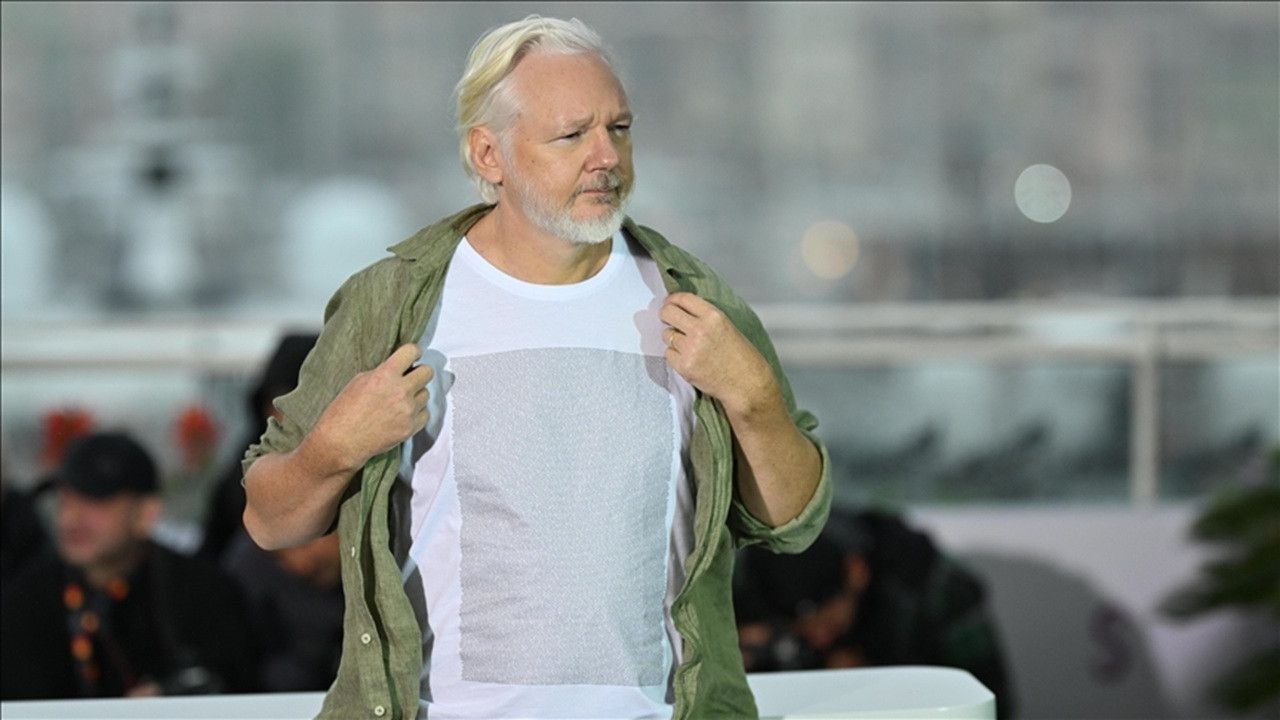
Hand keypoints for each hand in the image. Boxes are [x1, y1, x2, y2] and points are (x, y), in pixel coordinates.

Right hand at [311, 344, 431, 471]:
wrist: (342, 441)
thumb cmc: (344, 411)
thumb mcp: (358, 381)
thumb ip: (381, 373)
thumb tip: (397, 370)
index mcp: (385, 375)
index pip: (411, 352)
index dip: (414, 352)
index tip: (414, 355)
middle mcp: (400, 391)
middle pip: (427, 372)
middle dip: (420, 372)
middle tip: (412, 377)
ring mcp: (408, 410)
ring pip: (426, 394)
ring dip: (416, 395)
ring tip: (402, 401)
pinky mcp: (410, 428)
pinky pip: (425, 414)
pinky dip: (417, 413)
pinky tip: (404, 414)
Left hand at [660, 292, 776, 418]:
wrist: (746, 384)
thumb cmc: (741, 356)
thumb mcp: (727, 326)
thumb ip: (705, 318)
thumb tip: (682, 311)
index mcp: (714, 316)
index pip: (683, 298)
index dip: (673, 300)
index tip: (670, 303)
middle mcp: (700, 329)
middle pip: (668, 313)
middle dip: (665, 315)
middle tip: (669, 321)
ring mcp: (690, 349)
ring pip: (666, 335)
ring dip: (673, 339)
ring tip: (688, 346)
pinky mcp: (684, 366)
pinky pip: (668, 354)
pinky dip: (675, 356)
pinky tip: (688, 359)